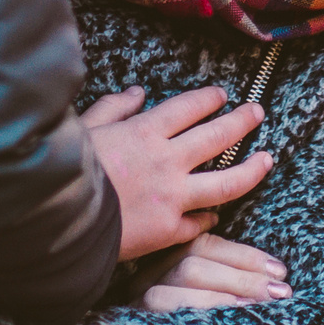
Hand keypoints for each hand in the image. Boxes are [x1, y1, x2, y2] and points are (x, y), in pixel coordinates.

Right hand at [81, 85, 275, 261]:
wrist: (56, 222)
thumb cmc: (62, 171)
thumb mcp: (84, 129)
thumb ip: (113, 108)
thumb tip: (137, 93)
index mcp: (145, 132)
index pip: (189, 107)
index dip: (209, 99)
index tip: (222, 96)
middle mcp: (167, 161)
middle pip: (218, 136)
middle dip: (242, 121)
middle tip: (257, 112)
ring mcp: (172, 198)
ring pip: (227, 183)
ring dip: (252, 169)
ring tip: (267, 159)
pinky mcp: (168, 231)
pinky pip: (199, 224)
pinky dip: (209, 218)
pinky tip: (216, 215)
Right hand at [131, 233, 290, 310]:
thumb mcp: (206, 302)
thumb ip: (227, 285)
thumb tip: (273, 278)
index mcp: (163, 267)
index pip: (201, 246)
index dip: (244, 256)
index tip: (279, 271)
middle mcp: (143, 283)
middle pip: (190, 265)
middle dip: (241, 276)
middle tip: (279, 292)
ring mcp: (134, 308)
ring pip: (175, 286)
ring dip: (224, 295)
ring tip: (260, 307)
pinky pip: (163, 319)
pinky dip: (202, 314)